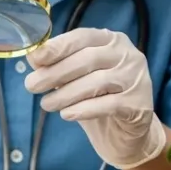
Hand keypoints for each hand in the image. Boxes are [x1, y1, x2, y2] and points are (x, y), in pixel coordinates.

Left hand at [23, 28, 165, 169]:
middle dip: (56, 72)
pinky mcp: (138, 104)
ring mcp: (136, 78)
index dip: (57, 46)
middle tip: (31, 85)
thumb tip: (33, 57)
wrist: (126, 132)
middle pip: (89, 58)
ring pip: (97, 82)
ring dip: (66, 94)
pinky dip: (83, 109)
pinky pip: (108, 104)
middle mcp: (128, 54)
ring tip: (46, 104)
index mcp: (111, 40)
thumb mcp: (77, 77)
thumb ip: (58, 64)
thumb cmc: (98, 98)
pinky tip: (67, 114)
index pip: (83, 36)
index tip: (35, 59)